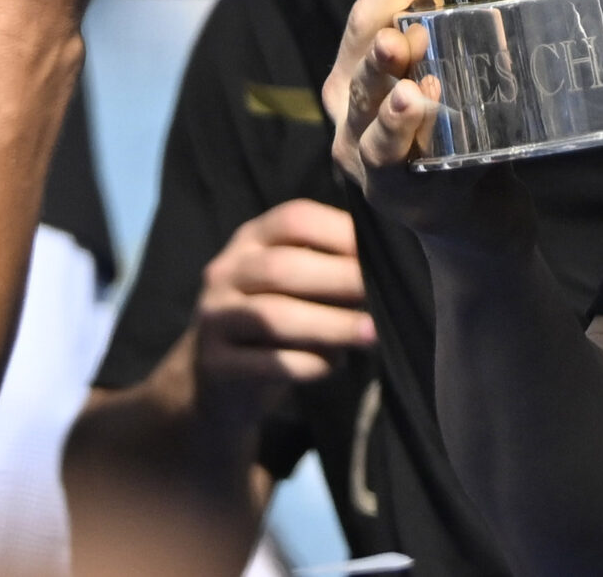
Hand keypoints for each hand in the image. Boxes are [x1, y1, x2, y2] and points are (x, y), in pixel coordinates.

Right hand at [191, 200, 375, 424]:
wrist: (216, 382)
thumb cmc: (279, 318)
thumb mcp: (298, 283)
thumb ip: (332, 267)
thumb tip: (389, 267)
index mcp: (254, 239)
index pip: (294, 219)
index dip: (340, 232)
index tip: (381, 251)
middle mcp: (227, 271)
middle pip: (282, 268)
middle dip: (339, 280)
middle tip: (382, 295)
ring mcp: (213, 317)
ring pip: (273, 316)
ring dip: (330, 325)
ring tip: (371, 334)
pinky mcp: (213, 363)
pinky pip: (263, 362)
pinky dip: (305, 363)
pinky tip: (332, 365)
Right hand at [326, 0, 530, 251]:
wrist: (475, 214)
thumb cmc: (458, 134)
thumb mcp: (447, 78)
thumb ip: (449, 35)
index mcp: (358, 82)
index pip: (362, 28)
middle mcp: (352, 121)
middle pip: (359, 77)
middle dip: (380, 50)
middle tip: (406, 31)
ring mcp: (371, 164)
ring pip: (372, 131)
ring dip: (392, 109)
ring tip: (411, 90)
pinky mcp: (400, 197)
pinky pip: (400, 170)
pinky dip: (414, 146)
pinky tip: (431, 123)